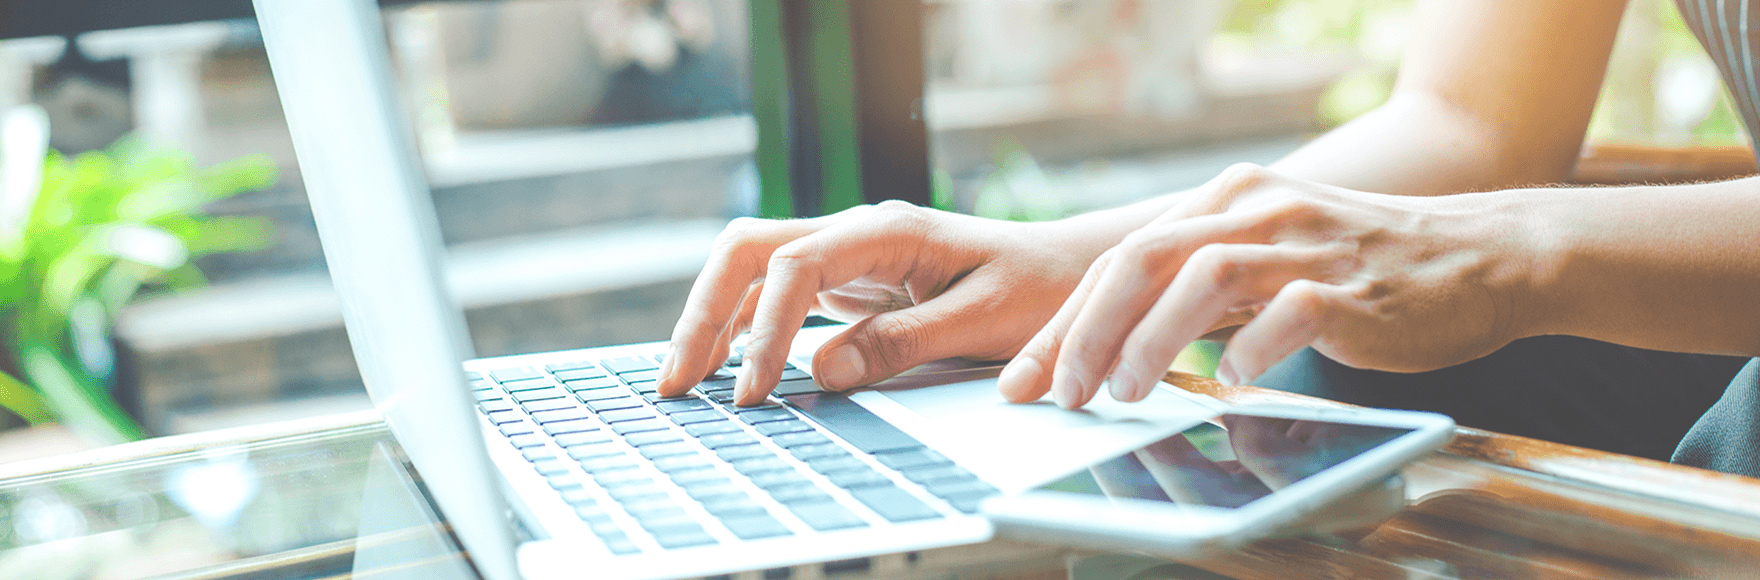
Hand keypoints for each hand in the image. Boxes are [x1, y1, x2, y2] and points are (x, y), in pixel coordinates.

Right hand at [657, 201, 1107, 404]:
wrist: (1072, 273)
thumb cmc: (1040, 291)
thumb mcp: (982, 322)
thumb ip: (903, 343)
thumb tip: (823, 370)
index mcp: (888, 230)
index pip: (795, 265)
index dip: (766, 329)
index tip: (755, 390)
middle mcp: (857, 233)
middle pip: (749, 250)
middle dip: (703, 311)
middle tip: (676, 381)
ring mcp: (848, 254)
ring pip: (753, 269)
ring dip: (712, 320)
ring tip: (682, 382)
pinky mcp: (850, 282)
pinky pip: (777, 294)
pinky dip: (744, 329)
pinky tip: (726, 368)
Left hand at [998, 163, 1540, 408]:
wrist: (1482, 256)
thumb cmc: (1362, 267)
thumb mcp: (1267, 253)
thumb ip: (1200, 279)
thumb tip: (1116, 333)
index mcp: (1226, 199)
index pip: (1121, 257)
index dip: (1066, 321)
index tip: (1029, 377)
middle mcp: (1257, 209)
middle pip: (1142, 259)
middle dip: (1085, 332)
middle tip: (1059, 393)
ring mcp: (1305, 244)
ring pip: (1200, 276)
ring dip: (1149, 339)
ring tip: (1124, 392)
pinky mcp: (1351, 287)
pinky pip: (1285, 313)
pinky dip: (1246, 350)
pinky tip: (1227, 382)